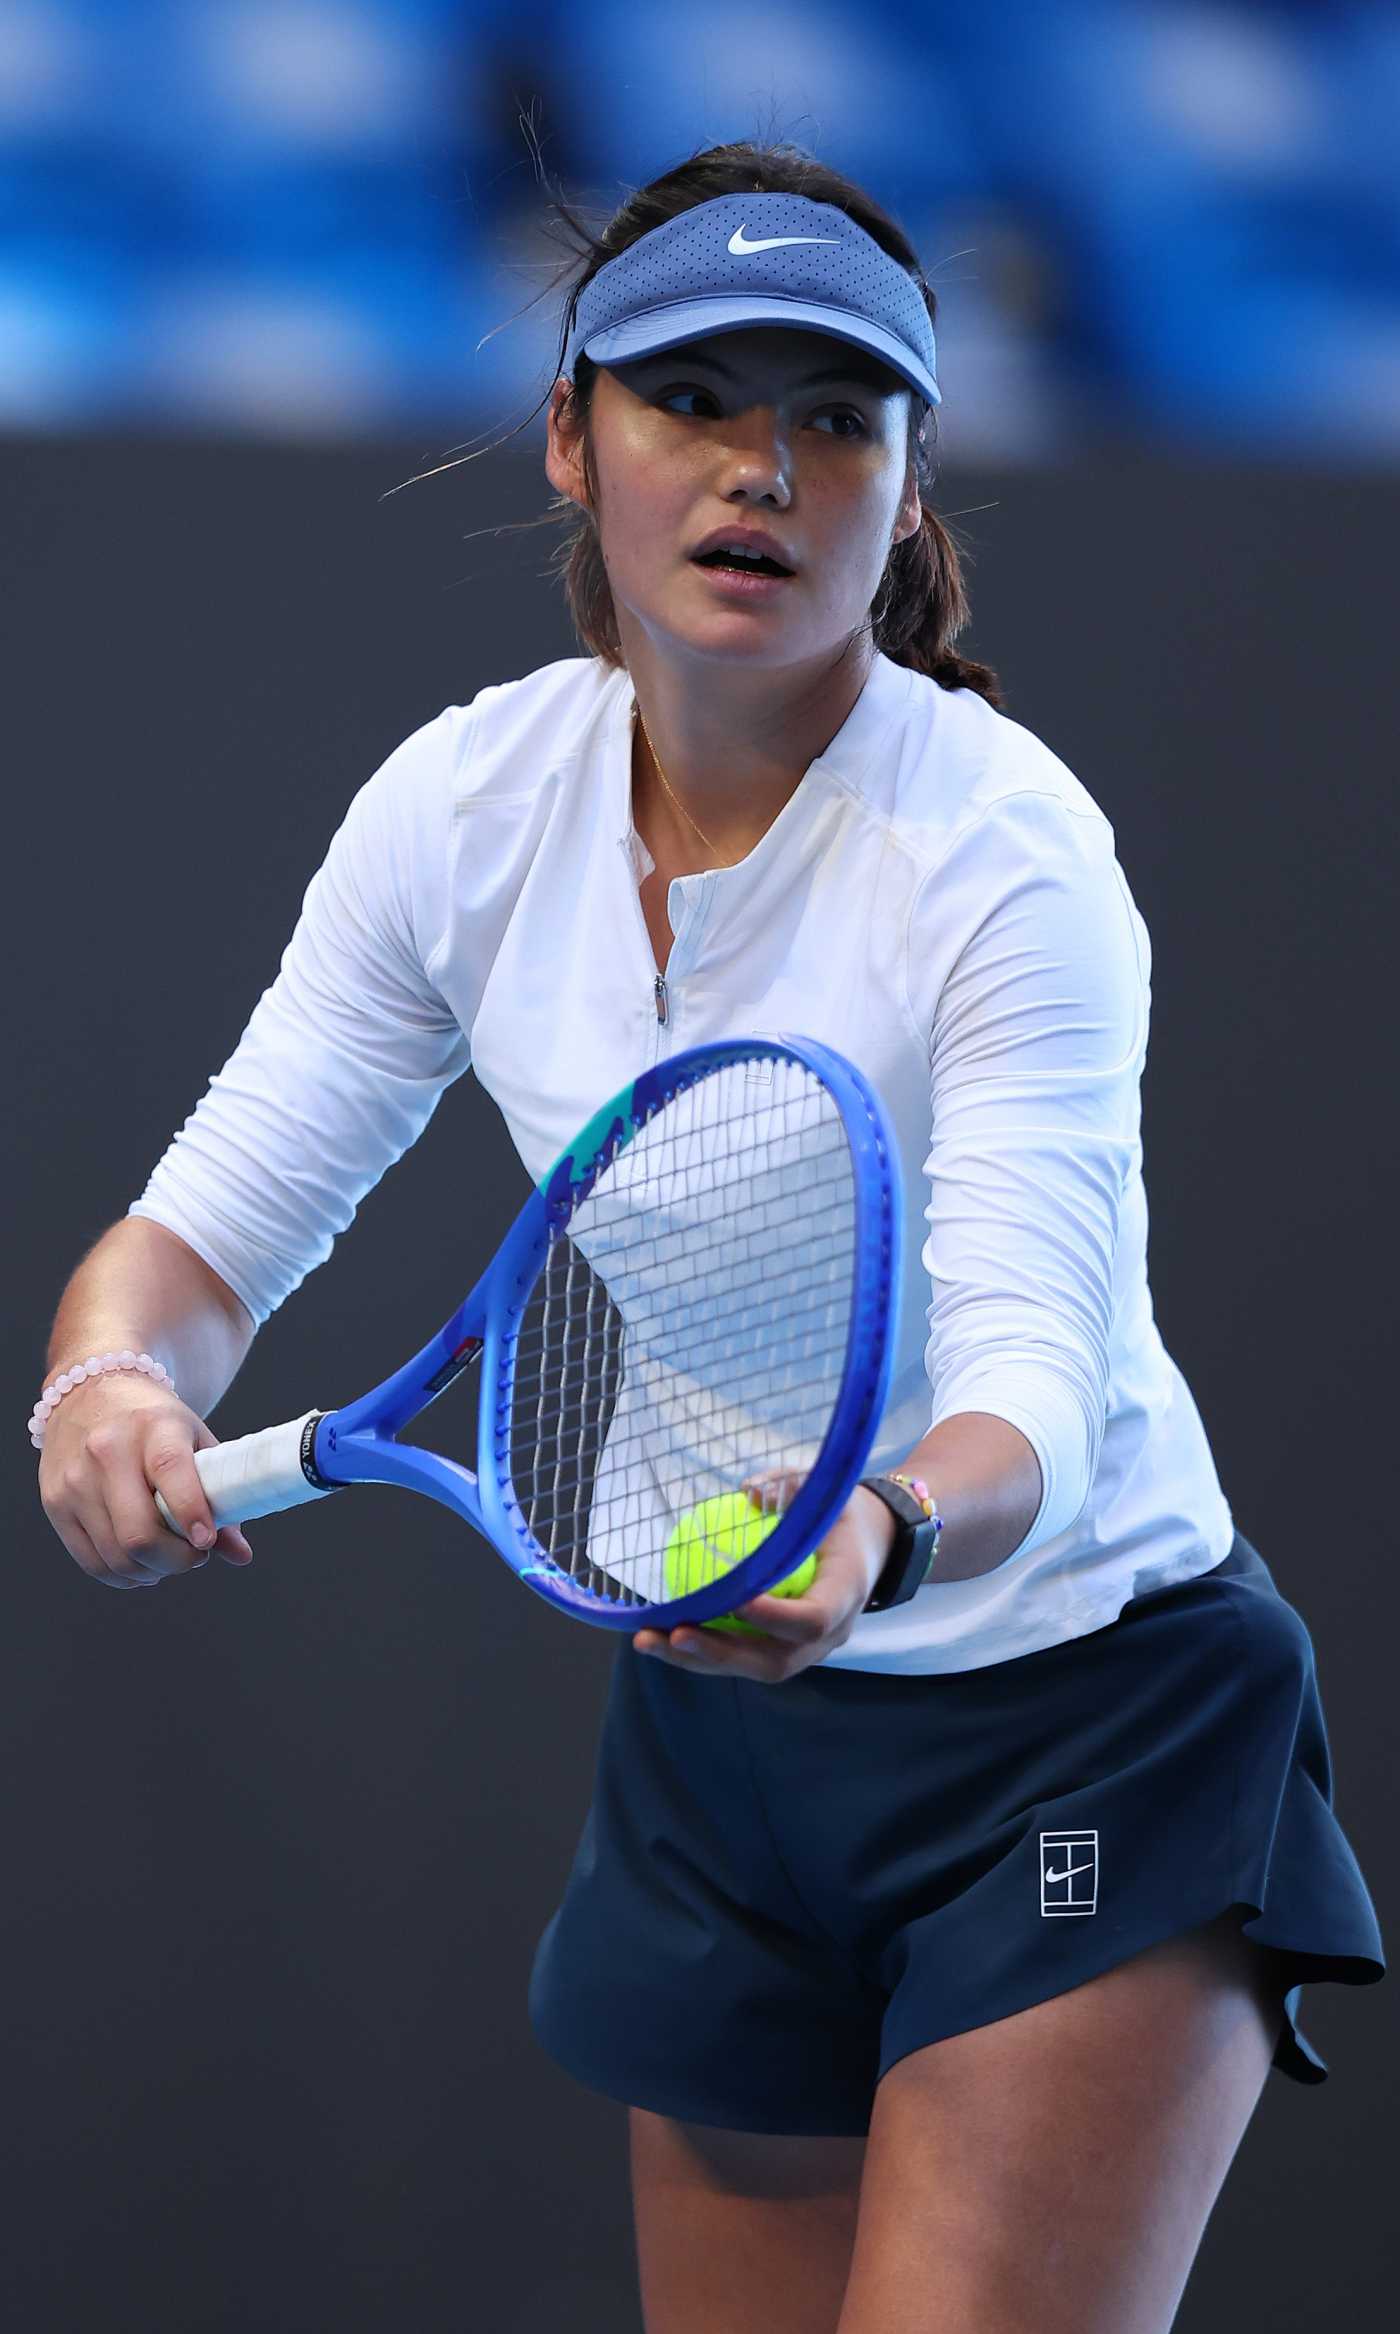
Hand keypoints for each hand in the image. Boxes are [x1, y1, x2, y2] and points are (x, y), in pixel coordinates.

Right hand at [37, 1372, 254, 1588]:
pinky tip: (141, 1563)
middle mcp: (107, 1450)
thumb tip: (239, 1554)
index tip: (207, 1541)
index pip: (170, 1470)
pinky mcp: (55, 1503)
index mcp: (153, 1425)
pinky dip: (123, 1575)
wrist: (90, 1394)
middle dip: (177, 1559)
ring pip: (116, 1556)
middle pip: (139, 1532)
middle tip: (196, 1555)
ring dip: (152, 1571)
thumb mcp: (193, 1441)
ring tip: (170, 1557)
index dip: (191, 1512)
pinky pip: (91, 1562)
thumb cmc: (152, 1422)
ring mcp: (75, 1479)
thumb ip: (219, 1495)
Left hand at [633, 1476, 896, 1683]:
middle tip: (675, 1633)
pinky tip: (658, 1633)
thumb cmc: (840, 1512)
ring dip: (698, 1658)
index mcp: (845, 1592)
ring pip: (752, 1666)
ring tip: (648, 1640)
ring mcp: (806, 1648)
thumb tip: (747, 1493)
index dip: (776, 1616)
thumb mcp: (825, 1487)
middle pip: (774, 1660)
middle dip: (721, 1653)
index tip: (737, 1600)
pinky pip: (742, 1656)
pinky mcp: (783, 1648)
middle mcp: (829, 1633)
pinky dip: (701, 1649)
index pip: (813, 1618)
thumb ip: (791, 1486)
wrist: (868, 1544)